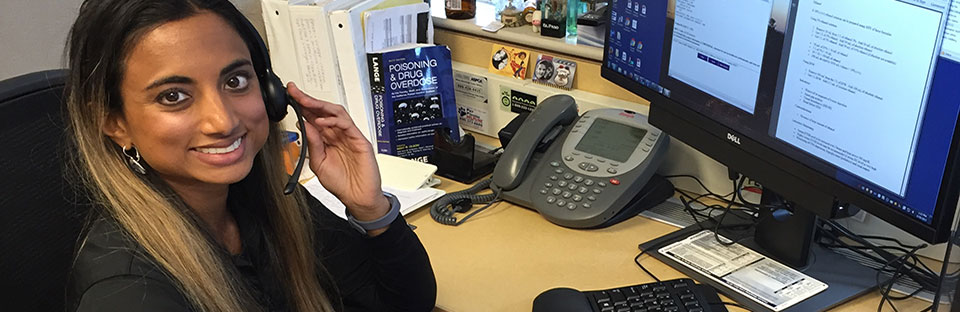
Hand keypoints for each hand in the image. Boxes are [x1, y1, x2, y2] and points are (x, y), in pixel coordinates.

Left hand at [287, 83, 389, 222]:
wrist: (358, 197)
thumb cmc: (341, 183)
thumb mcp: (318, 163)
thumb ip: (312, 144)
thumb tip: (303, 125)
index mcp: (327, 139)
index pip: (313, 117)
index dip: (302, 106)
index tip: (290, 96)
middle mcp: (337, 135)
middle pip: (324, 111)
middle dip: (308, 100)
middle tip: (295, 92)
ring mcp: (349, 136)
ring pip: (336, 112)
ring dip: (320, 106)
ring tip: (306, 102)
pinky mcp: (360, 140)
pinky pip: (347, 124)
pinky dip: (334, 121)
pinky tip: (321, 122)